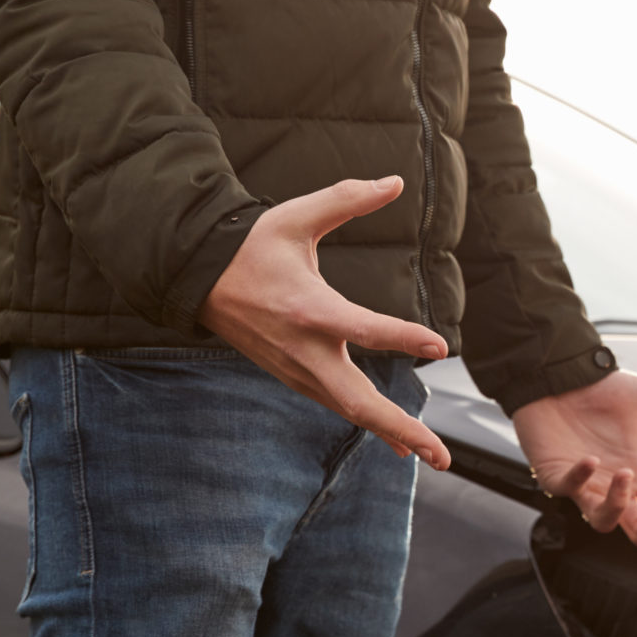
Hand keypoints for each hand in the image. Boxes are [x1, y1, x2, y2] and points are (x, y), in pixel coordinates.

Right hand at [201, 176, 453, 467]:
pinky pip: (339, 406)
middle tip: (440, 456)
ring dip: (393, 435)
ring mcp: (297, 370)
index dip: (401, 336)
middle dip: (401, 430)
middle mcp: (304, 350)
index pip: (362, 328)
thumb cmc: (250, 245)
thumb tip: (394, 180)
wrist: (197, 281)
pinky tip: (400, 442)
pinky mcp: (294, 377)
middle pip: (358, 402)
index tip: (440, 346)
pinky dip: (370, 425)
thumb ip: (347, 199)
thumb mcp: (294, 216)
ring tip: (434, 456)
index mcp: (308, 308)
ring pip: (350, 411)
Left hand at [513, 370, 636, 554]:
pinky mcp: (557, 475)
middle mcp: (617, 484)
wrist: (559, 376)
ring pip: (604, 520)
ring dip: (616, 505)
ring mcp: (587, 485)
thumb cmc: (601, 390)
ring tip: (624, 475)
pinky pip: (569, 490)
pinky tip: (590, 460)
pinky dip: (581, 479)